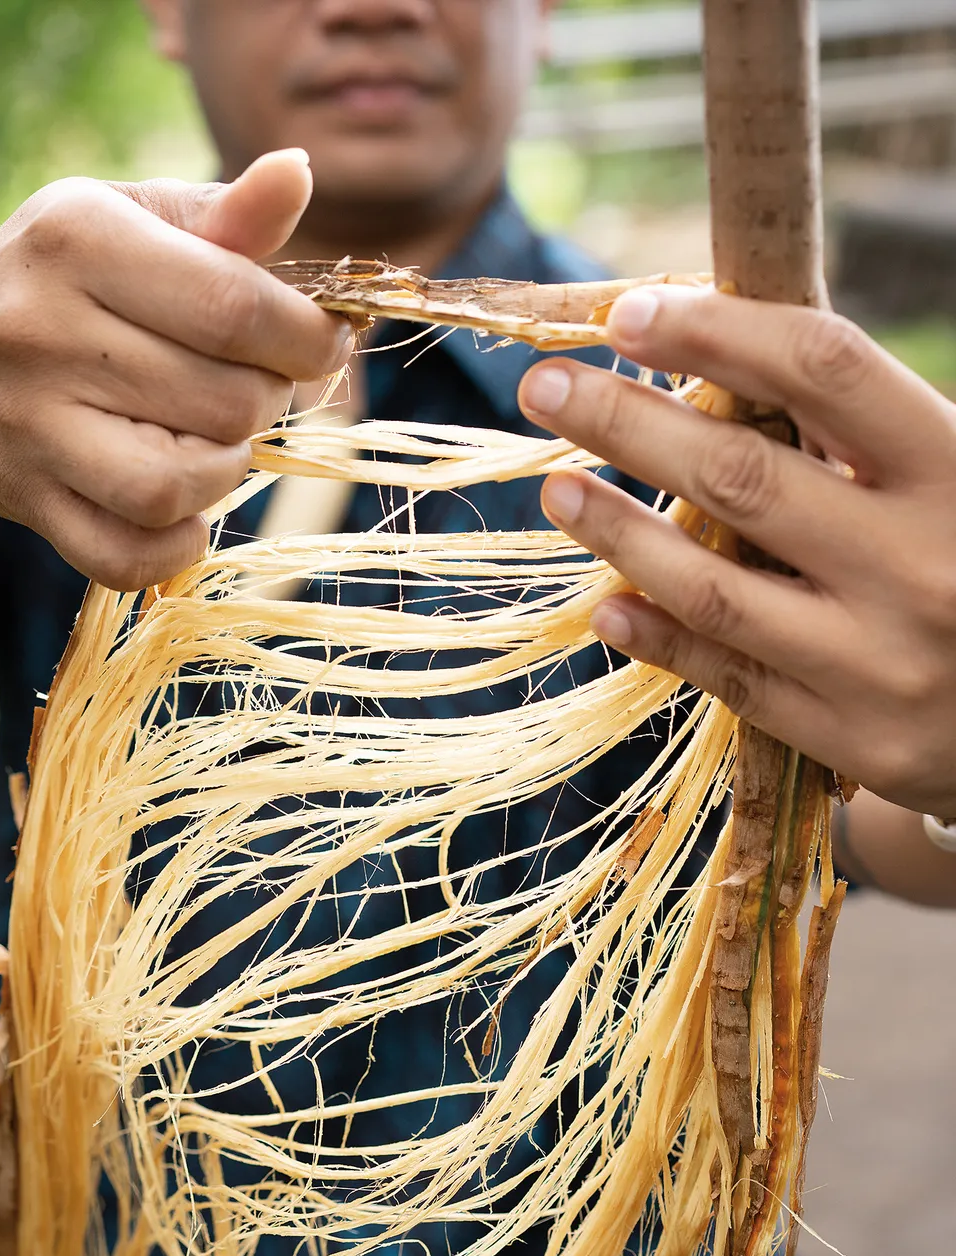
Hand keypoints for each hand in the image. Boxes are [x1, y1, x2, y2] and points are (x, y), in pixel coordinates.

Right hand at [0, 150, 352, 590]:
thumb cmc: (65, 279)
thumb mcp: (133, 222)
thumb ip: (225, 216)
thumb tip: (297, 174)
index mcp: (79, 238)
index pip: (237, 308)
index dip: (308, 341)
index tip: (319, 345)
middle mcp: (42, 330)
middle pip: (226, 403)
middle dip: (265, 403)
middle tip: (246, 387)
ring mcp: (29, 425)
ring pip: (177, 487)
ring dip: (225, 474)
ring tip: (213, 440)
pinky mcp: (28, 500)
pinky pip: (126, 554)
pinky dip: (175, 546)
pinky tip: (182, 507)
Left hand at [518, 287, 955, 818]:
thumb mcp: (948, 479)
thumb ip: (858, 436)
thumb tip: (709, 359)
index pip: (824, 370)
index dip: (718, 331)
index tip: (629, 313)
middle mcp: (922, 562)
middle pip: (743, 475)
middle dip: (627, 421)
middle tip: (544, 384)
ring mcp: (882, 660)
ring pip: (715, 589)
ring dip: (620, 533)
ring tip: (556, 489)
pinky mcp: (855, 736)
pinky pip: (731, 680)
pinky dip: (659, 640)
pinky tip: (606, 608)